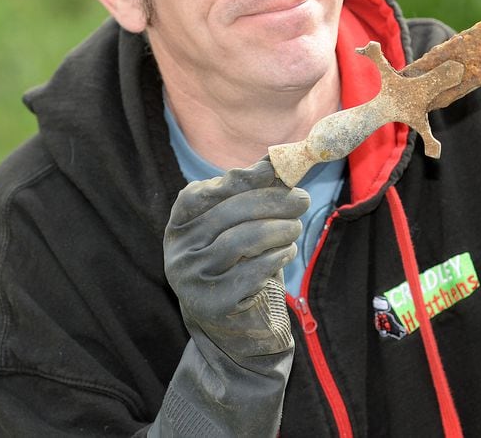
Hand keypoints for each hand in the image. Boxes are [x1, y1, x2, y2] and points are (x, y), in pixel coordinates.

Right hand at [164, 159, 308, 359]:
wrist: (230, 322)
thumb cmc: (236, 262)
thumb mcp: (238, 224)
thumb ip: (251, 193)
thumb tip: (279, 159)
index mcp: (180, 223)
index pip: (202, 193)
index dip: (239, 179)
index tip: (273, 169)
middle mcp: (178, 250)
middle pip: (229, 214)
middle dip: (273, 202)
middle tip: (303, 199)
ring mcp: (191, 279)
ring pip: (242, 241)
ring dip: (279, 230)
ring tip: (295, 228)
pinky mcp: (212, 304)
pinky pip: (251, 272)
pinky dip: (276, 257)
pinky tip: (286, 252)